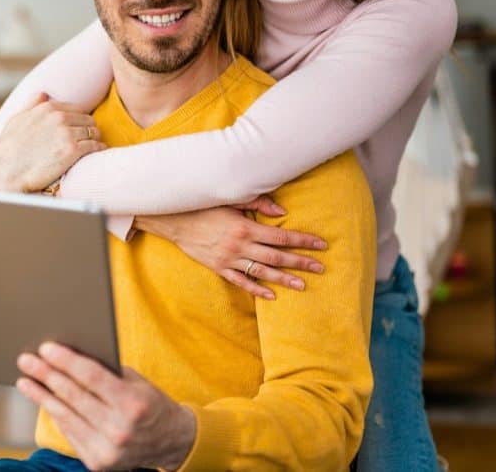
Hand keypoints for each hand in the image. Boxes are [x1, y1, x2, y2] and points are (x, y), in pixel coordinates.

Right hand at [0, 92, 105, 192]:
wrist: (5, 172)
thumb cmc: (8, 149)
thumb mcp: (16, 120)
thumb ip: (32, 105)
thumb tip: (43, 93)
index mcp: (47, 108)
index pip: (77, 109)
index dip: (80, 120)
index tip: (81, 129)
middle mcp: (59, 117)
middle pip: (88, 120)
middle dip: (90, 129)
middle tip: (90, 139)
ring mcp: (67, 133)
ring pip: (94, 132)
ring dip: (96, 139)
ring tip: (95, 147)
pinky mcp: (72, 150)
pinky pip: (95, 146)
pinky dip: (99, 149)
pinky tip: (98, 153)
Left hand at [16, 343, 195, 470]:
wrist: (171, 442)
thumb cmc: (151, 403)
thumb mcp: (137, 382)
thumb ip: (107, 372)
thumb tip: (69, 354)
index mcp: (133, 405)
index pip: (91, 377)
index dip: (66, 361)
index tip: (46, 348)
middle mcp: (120, 430)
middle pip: (73, 396)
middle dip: (46, 375)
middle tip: (26, 359)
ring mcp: (108, 450)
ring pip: (66, 416)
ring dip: (41, 396)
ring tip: (25, 380)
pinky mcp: (98, 463)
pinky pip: (70, 433)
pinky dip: (55, 415)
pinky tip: (43, 400)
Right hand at [135, 200, 325, 299]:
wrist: (175, 220)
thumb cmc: (204, 206)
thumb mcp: (230, 200)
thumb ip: (257, 203)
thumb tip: (282, 212)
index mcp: (245, 227)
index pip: (281, 237)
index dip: (302, 241)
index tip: (320, 245)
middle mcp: (240, 246)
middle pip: (276, 256)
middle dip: (300, 262)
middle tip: (320, 268)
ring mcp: (229, 259)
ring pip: (262, 272)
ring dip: (284, 279)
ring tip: (302, 285)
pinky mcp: (219, 267)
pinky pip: (241, 281)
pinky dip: (256, 289)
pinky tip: (271, 295)